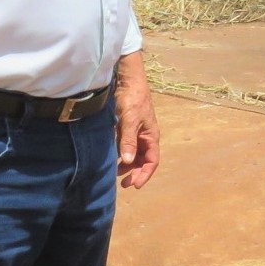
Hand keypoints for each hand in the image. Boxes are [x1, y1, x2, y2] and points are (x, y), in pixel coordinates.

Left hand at [115, 51, 159, 188]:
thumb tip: (128, 161)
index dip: (144, 174)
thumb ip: (128, 141)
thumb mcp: (130, 121)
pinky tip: (112, 157)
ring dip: (127, 165)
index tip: (134, 185)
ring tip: (115, 172)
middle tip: (123, 183)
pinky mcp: (126, 128)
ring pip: (134, 154)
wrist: (128, 81)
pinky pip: (126, 146)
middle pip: (143, 160)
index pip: (152, 161)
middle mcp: (145, 137)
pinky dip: (121, 154)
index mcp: (151, 137)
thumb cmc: (133, 99)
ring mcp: (136, 132)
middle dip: (135, 173)